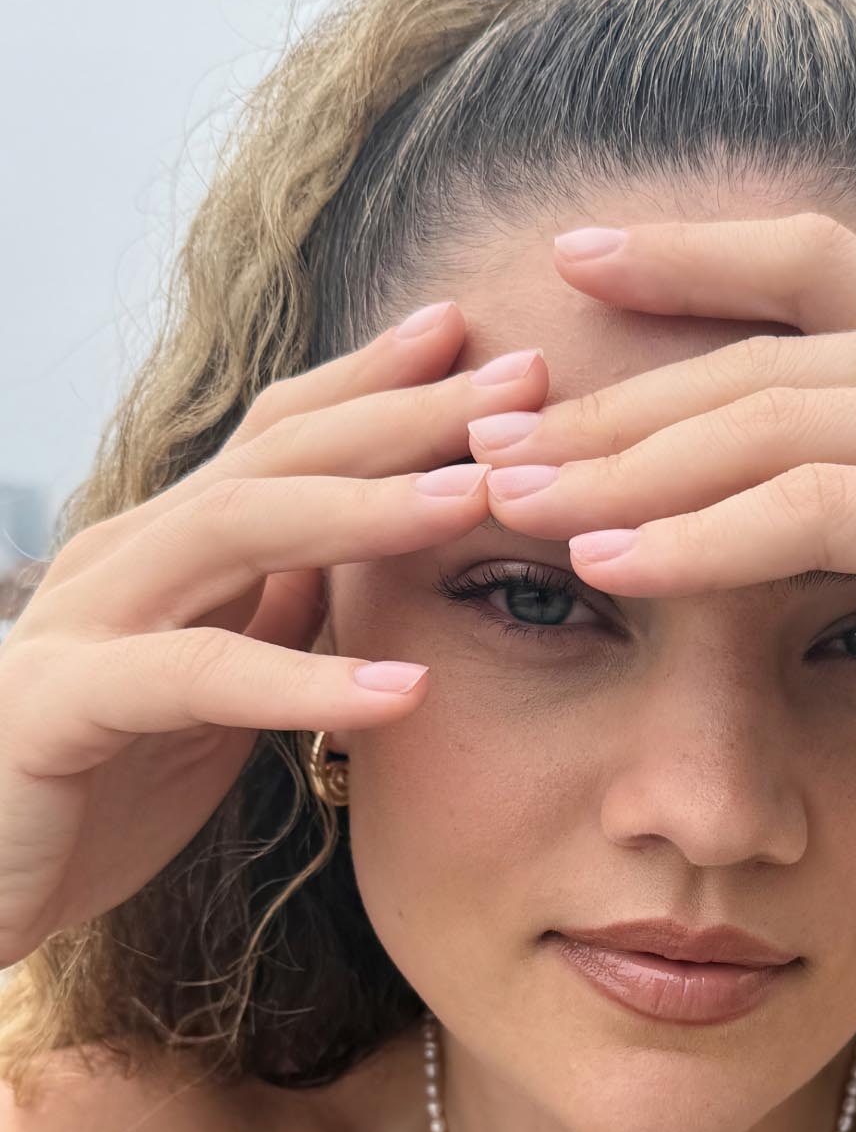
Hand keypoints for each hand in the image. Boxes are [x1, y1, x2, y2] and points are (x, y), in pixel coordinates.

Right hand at [0, 305, 542, 967]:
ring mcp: (85, 623)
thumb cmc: (99, 784)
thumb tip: (368, 563)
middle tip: (518, 383)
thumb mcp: (216, 689)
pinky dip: (302, 681)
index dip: (378, 384)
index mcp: (165, 548)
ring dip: (363, 510)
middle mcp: (124, 559)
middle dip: (401, 415)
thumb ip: (276, 616)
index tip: (485, 348)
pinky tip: (402, 692)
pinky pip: (195, 679)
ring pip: (233, 530)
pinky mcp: (62, 708)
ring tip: (474, 501)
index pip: (281, 438)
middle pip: (275, 456)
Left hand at [470, 211, 855, 822]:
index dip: (694, 258)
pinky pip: (824, 512)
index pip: (822, 272)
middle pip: (765, 351)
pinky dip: (708, 537)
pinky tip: (613, 563)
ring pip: (775, 423)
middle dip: (617, 388)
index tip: (576, 266)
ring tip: (511, 495)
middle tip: (489, 423)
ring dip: (631, 461)